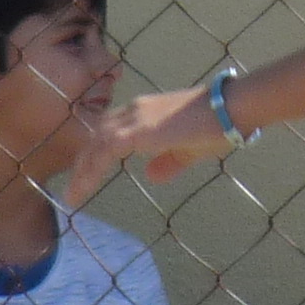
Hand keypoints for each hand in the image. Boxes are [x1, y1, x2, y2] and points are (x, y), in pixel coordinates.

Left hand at [62, 86, 229, 205]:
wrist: (231, 108)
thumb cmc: (218, 126)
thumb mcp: (189, 151)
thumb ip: (168, 162)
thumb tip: (151, 176)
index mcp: (144, 112)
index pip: (109, 130)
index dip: (95, 152)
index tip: (85, 172)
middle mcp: (134, 111)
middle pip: (97, 136)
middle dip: (83, 162)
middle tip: (74, 188)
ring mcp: (135, 118)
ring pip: (96, 144)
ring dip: (82, 170)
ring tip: (74, 196)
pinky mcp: (138, 131)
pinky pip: (105, 152)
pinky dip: (92, 170)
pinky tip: (84, 189)